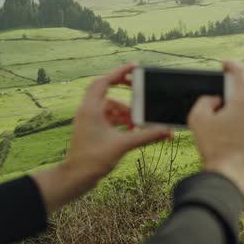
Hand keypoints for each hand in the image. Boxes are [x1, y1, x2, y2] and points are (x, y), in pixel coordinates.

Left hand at [32, 64, 172, 211]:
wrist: (76, 177)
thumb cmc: (93, 160)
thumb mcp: (124, 145)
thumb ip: (147, 136)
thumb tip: (167, 131)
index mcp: (91, 109)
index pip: (105, 81)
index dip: (120, 72)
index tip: (135, 67)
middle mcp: (87, 111)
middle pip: (105, 89)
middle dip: (123, 88)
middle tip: (138, 86)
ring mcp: (88, 119)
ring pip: (109, 105)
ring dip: (124, 110)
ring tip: (137, 122)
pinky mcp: (91, 129)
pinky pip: (108, 117)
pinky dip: (120, 119)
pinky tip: (131, 129)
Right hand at [188, 61, 243, 195]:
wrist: (230, 176)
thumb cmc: (213, 147)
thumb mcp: (197, 118)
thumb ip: (205, 101)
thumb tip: (215, 100)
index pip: (242, 73)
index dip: (232, 65)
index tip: (225, 65)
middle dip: (240, 85)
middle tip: (226, 91)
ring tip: (231, 110)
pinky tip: (237, 127)